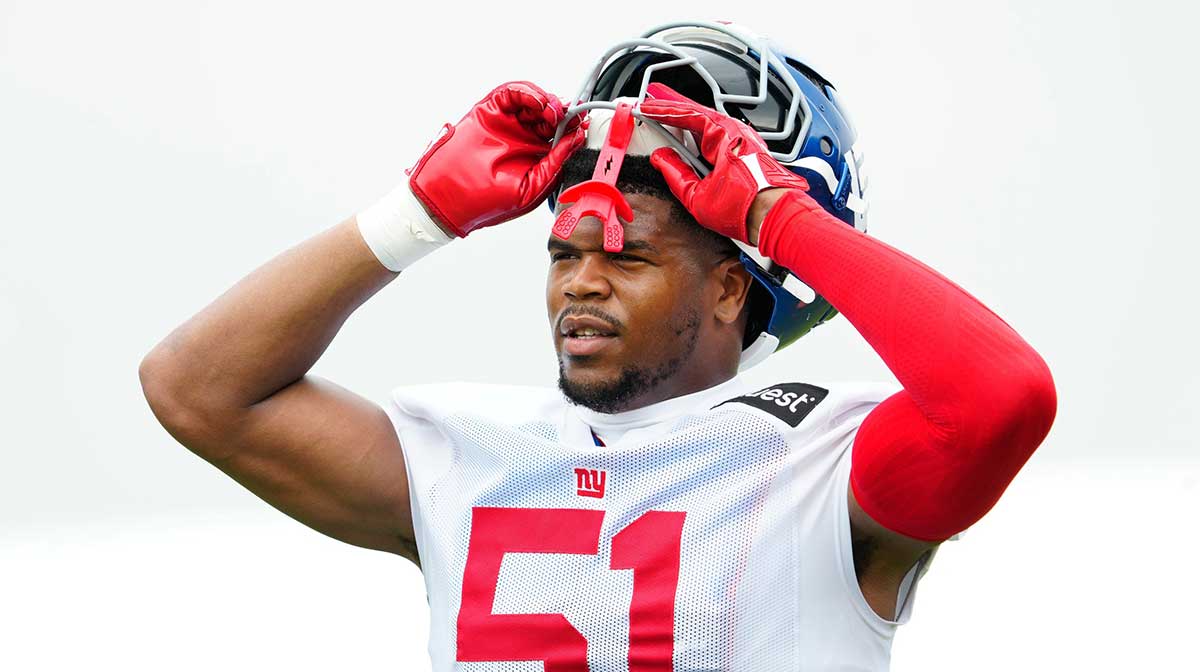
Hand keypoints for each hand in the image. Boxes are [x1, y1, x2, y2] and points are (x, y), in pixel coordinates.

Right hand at [407, 81, 586, 237]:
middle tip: (569, 116)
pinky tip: (538, 103)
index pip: (559, 135)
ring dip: (547, 101)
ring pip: (532, 99)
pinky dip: (528, 92)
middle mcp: (521, 137)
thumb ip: (555, 163)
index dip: (572, 127)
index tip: (582, 124)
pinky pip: (511, 93)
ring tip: (552, 112)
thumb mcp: (532, 187)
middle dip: (562, 112)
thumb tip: (575, 139)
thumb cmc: (485, 201)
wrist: (448, 198)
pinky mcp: (488, 110)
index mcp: (534, 156)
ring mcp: (505, 122)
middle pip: (549, 114)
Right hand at [638, 87, 808, 243]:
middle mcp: (736, 132)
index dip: (663, 110)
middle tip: (652, 107)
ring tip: (665, 124)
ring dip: (686, 124)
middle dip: (673, 111)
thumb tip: (662, 160)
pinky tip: (690, 143)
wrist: (777, 219)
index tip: (646, 107)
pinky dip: (701, 137)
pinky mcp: (747, 153)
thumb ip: (676, 175)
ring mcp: (743, 141)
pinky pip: (719, 137)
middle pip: (698, 115)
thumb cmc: (748, 208)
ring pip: (708, 125)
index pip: (687, 114)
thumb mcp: (698, 197)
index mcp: (724, 135)